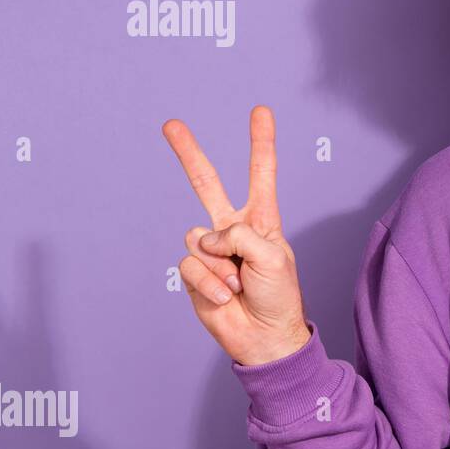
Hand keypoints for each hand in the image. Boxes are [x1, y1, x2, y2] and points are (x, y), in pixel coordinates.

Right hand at [162, 106, 311, 365]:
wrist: (264, 337)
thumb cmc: (278, 296)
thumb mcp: (272, 255)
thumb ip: (239, 233)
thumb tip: (205, 237)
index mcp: (261, 220)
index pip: (260, 175)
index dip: (260, 143)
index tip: (260, 111)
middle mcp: (233, 230)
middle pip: (206, 184)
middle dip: (188, 153)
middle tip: (170, 123)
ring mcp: (211, 251)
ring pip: (199, 240)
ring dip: (221, 266)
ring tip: (239, 284)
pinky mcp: (195, 274)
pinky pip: (191, 266)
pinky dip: (209, 283)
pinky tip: (225, 296)